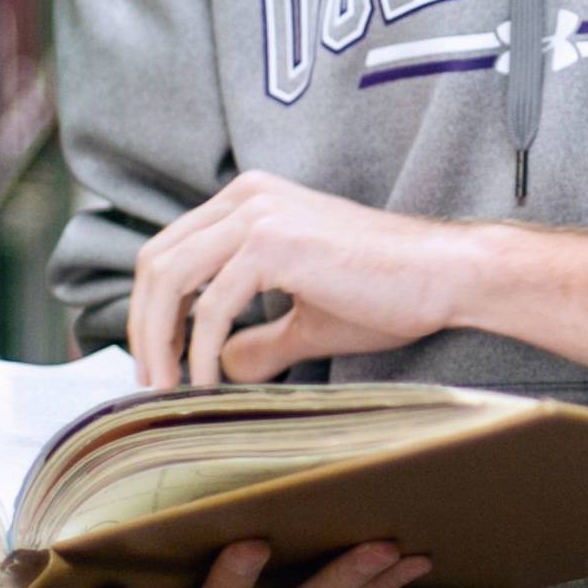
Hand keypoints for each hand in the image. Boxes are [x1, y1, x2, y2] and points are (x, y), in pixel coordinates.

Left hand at [126, 170, 490, 386]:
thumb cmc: (390, 292)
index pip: (169, 251)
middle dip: (143, 329)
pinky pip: (212, 305)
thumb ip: (258, 337)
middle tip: (148, 383)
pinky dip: (200, 351)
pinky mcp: (273, 242)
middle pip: (156, 262)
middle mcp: (247, 196)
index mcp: (250, 200)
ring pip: (171, 279)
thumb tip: (221, 366)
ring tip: (167, 390)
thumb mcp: (307, 318)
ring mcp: (258, 214)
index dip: (149, 311)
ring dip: (160, 342)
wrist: (445, 275)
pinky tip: (210, 383)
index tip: (154, 361)